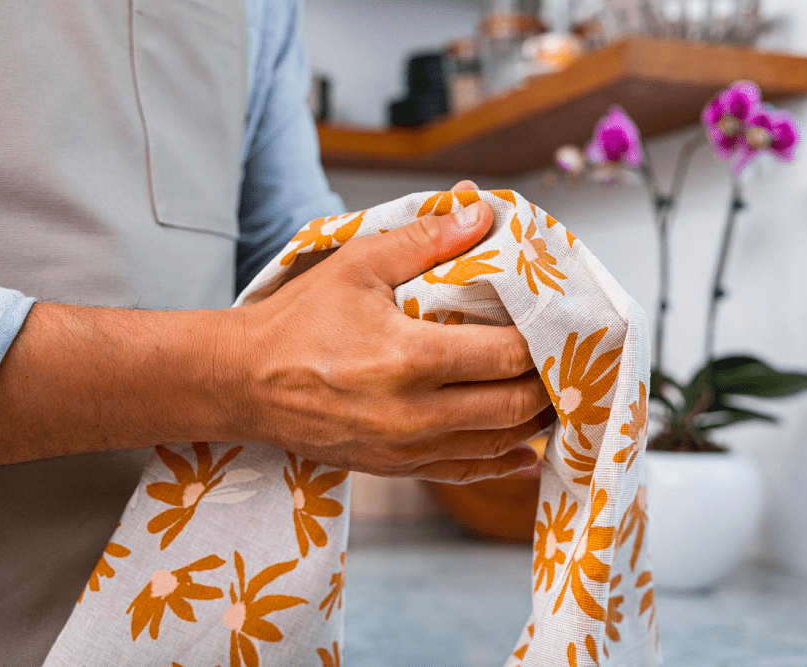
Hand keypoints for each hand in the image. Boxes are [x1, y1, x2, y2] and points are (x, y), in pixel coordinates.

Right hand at [227, 180, 552, 482]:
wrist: (242, 381)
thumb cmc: (297, 321)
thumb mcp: (358, 265)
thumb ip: (425, 239)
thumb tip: (480, 210)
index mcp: (409, 358)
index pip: (506, 355)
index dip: (543, 340)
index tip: (558, 324)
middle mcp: (415, 413)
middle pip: (513, 405)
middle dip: (547, 384)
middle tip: (564, 360)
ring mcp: (406, 447)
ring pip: (496, 443)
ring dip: (532, 420)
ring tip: (551, 395)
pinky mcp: (395, 467)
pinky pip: (464, 472)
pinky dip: (501, 461)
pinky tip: (524, 450)